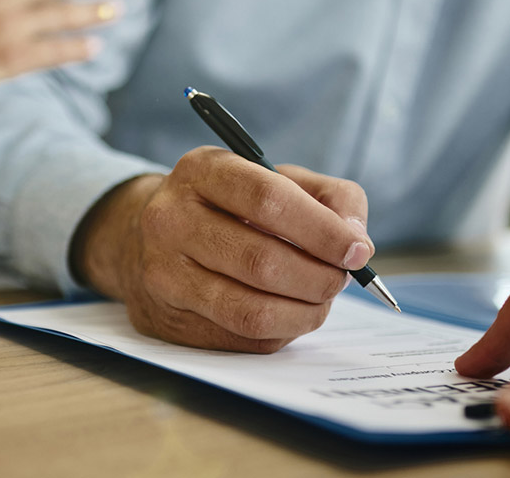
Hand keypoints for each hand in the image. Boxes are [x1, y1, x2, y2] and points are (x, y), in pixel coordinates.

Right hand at [75, 147, 374, 352]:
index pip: (268, 199)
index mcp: (201, 171)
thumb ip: (330, 197)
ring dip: (304, 312)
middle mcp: (170, 219)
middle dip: (318, 277)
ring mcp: (161, 273)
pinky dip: (279, 330)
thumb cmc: (231, 208)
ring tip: (321, 300)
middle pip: (261, 261)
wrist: (152, 240)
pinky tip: (287, 314)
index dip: (321, 230)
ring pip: (250, 309)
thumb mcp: (276, 179)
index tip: (357, 251)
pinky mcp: (165, 318)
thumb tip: (356, 239)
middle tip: (341, 279)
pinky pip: (240, 337)